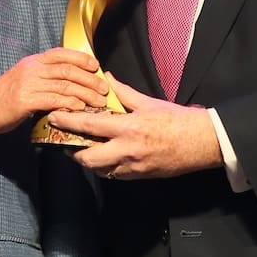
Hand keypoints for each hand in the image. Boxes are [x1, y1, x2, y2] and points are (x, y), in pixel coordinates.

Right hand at [0, 48, 110, 134]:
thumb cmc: (4, 97)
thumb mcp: (24, 79)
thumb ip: (44, 78)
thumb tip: (71, 83)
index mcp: (33, 61)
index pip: (61, 54)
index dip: (80, 58)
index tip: (96, 66)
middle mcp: (32, 69)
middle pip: (67, 70)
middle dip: (89, 79)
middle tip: (104, 88)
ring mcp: (28, 83)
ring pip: (64, 85)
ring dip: (85, 93)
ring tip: (99, 101)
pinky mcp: (25, 100)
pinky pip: (54, 100)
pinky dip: (70, 104)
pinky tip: (80, 108)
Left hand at [46, 76, 223, 179]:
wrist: (202, 143)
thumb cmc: (178, 120)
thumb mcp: (149, 102)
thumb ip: (123, 93)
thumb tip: (106, 80)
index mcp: (128, 128)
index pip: (89, 125)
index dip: (68, 121)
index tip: (53, 116)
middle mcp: (127, 150)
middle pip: (88, 157)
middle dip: (72, 151)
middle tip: (65, 140)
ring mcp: (133, 167)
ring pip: (99, 169)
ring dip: (88, 160)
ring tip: (82, 148)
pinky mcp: (139, 176)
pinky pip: (115, 175)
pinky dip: (106, 166)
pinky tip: (105, 156)